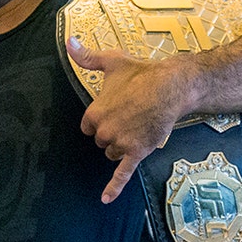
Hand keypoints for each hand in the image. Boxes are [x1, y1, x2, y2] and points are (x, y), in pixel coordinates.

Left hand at [67, 37, 184, 203]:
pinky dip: (113, 188)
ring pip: (113, 154)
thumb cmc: (142, 73)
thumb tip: (69, 42)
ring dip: (122, 146)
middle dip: (113, 132)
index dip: (102, 120)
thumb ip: (87, 57)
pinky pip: (122, 174)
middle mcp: (104, 131)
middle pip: (101, 141)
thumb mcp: (112, 62)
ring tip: (139, 126)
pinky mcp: (136, 152)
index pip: (89, 127)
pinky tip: (105, 199)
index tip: (116, 110)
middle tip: (131, 115)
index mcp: (94, 113)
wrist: (172, 86)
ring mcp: (120, 143)